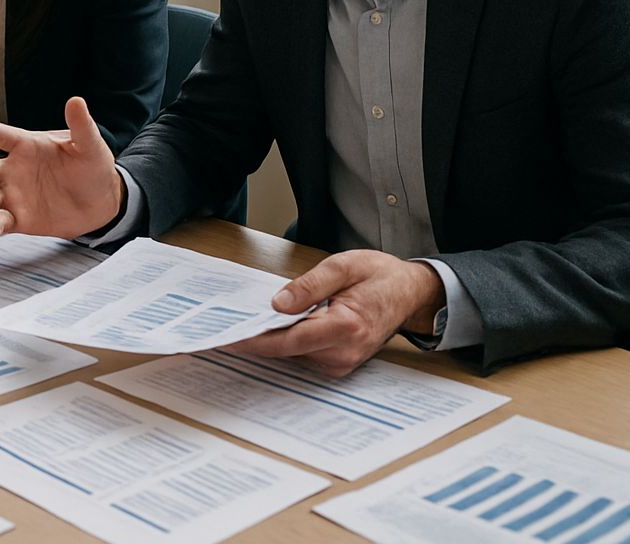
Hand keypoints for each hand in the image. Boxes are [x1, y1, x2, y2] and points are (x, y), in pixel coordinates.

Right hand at [0, 96, 124, 238]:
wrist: (101, 202)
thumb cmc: (92, 168)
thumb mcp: (90, 145)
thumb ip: (81, 126)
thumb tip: (77, 100)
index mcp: (26, 146)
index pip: (3, 137)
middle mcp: (13, 170)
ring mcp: (13, 196)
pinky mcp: (19, 219)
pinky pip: (1, 221)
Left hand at [227, 250, 446, 376]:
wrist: (409, 293)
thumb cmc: (378, 276)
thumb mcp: (343, 266)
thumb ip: (309, 286)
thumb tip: (277, 304)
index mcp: (346, 326)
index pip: (289, 340)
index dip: (254, 340)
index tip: (227, 337)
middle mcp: (345, 352)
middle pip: (286, 350)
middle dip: (254, 338)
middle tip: (220, 328)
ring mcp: (343, 362)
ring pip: (292, 354)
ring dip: (267, 340)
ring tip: (239, 323)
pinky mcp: (339, 363)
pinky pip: (302, 354)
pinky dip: (283, 342)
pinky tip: (267, 327)